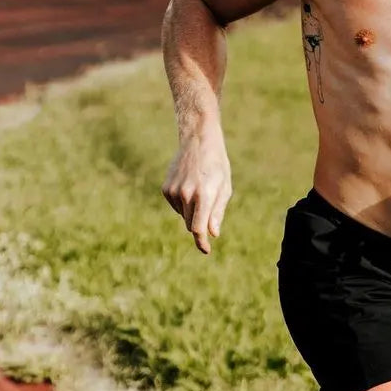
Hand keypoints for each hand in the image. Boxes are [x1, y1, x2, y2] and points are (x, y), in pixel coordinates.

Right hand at [162, 134, 231, 253]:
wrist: (198, 140)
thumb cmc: (217, 164)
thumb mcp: (224, 187)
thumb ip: (217, 212)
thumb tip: (212, 233)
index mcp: (204, 195)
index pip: (199, 228)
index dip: (202, 242)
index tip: (206, 250)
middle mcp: (186, 195)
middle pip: (191, 224)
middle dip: (200, 223)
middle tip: (209, 205)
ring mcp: (173, 191)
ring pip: (184, 215)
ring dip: (192, 210)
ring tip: (200, 188)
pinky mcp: (166, 189)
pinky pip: (176, 206)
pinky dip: (183, 202)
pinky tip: (189, 185)